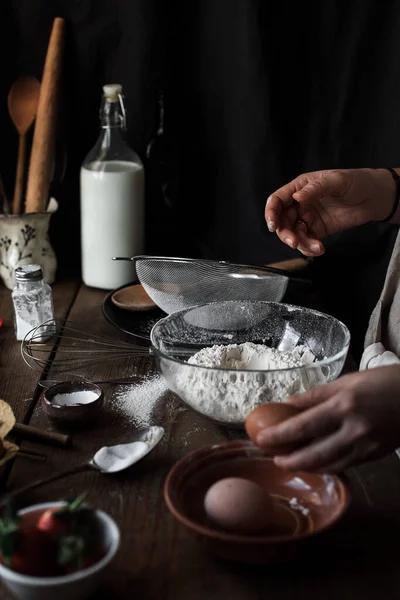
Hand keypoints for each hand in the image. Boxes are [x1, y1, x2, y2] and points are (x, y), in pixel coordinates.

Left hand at [256, 366, 399, 472]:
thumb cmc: (381, 382)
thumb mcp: (346, 382)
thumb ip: (315, 395)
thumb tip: (287, 404)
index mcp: (343, 405)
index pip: (303, 425)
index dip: (279, 435)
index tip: (261, 438)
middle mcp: (354, 429)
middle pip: (313, 453)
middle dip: (289, 460)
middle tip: (273, 458)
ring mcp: (365, 446)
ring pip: (329, 465)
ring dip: (306, 467)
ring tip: (289, 462)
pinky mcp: (374, 456)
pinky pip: (345, 466)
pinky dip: (326, 466)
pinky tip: (315, 463)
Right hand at [265, 168, 394, 256]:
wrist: (374, 197)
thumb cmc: (355, 182)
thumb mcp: (336, 180)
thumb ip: (315, 188)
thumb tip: (297, 197)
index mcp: (300, 187)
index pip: (278, 200)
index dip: (271, 212)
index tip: (272, 225)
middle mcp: (300, 203)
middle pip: (282, 221)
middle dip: (285, 233)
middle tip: (294, 242)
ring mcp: (308, 218)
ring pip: (294, 234)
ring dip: (299, 243)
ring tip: (315, 248)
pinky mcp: (318, 230)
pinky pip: (307, 241)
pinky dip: (310, 248)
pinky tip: (320, 249)